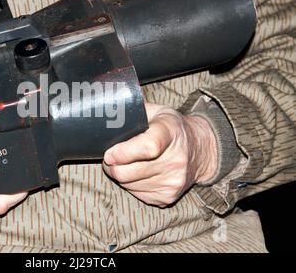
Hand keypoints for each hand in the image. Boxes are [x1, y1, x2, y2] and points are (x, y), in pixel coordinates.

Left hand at [103, 103, 217, 206]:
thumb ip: (134, 112)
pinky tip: (138, 173)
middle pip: (129, 172)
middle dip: (112, 165)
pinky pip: (135, 194)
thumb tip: (109, 115)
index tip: (109, 153)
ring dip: (120, 175)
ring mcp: (173, 181)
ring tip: (126, 163)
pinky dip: (131, 184)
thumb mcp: (157, 111)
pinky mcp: (168, 197)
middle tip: (111, 157)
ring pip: (127, 185)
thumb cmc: (171, 128)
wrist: (200, 150)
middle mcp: (175, 159)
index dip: (123, 152)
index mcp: (170, 131)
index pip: (147, 147)